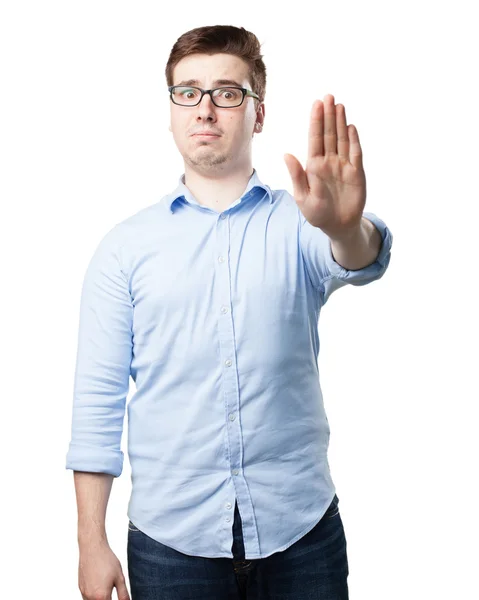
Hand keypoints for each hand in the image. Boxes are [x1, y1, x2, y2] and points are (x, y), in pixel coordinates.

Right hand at [78, 540, 129, 599]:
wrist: (92, 548)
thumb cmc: (106, 560)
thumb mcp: (120, 577)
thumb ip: (123, 594)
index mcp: (101, 596)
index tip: (118, 598)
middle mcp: (90, 597)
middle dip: (108, 599)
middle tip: (111, 592)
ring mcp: (84, 593)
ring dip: (100, 599)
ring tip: (106, 589)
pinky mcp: (80, 587)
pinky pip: (87, 598)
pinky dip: (93, 596)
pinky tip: (99, 587)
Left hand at [284, 94, 366, 239]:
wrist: (338, 226)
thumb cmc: (317, 214)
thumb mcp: (303, 197)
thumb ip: (296, 175)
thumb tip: (286, 154)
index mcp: (314, 166)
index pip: (315, 139)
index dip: (316, 122)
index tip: (317, 104)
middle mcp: (329, 162)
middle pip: (329, 134)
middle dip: (328, 116)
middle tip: (329, 96)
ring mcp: (343, 165)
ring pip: (341, 139)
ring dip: (340, 123)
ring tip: (339, 105)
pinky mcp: (356, 172)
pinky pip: (355, 153)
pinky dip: (353, 140)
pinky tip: (350, 127)